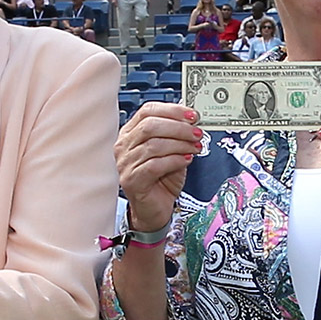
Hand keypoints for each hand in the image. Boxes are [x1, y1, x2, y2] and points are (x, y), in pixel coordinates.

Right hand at [115, 103, 198, 231]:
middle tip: (196, 132)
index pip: (147, 111)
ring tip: (195, 147)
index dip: (172, 110)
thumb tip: (193, 120)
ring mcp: (125, 163)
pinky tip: (186, 160)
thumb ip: (177, 135)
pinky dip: (174, 160)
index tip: (192, 115)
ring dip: (180, 144)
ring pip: (153, 145)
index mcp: (131, 132)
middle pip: (150, 126)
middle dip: (178, 127)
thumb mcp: (171, 151)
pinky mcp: (132, 180)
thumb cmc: (161, 179)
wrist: (154, 209)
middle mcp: (124, 146)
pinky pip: (154, 165)